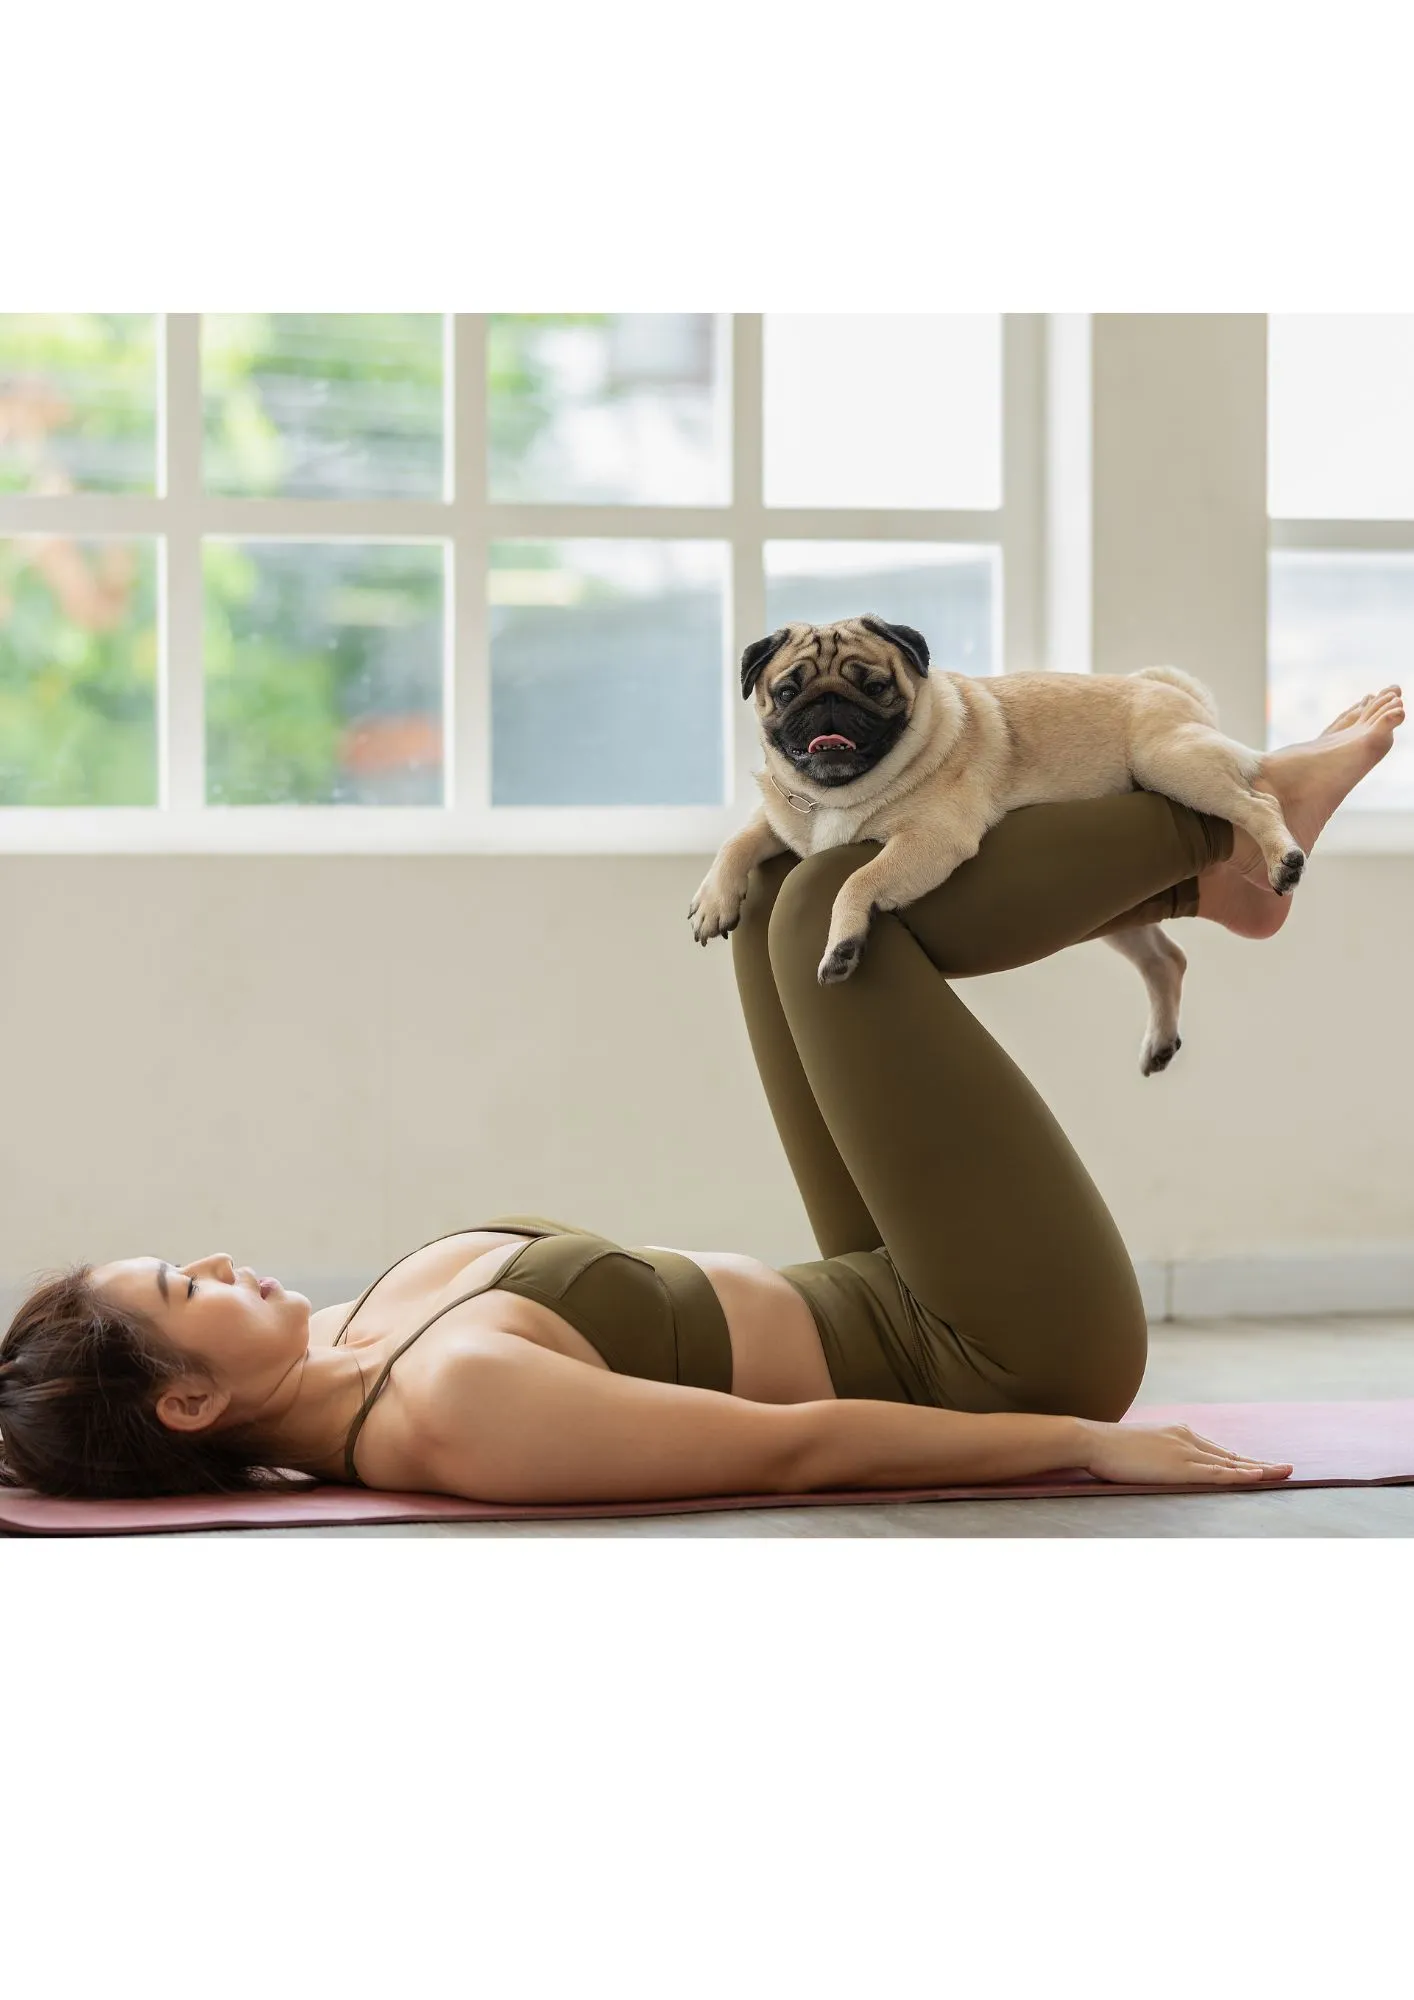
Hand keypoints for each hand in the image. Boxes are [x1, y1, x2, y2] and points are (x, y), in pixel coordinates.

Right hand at [1083, 1420, 1292, 1486]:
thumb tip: (1160, 1464)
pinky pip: (1217, 1472)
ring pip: (1231, 1463)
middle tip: (1287, 1469)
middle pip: (1231, 1455)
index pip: (1217, 1451)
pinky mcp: (1179, 1467)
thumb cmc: (1109, 1448)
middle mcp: (1187, 1439)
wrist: (1093, 1440)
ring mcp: (1185, 1452)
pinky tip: (1259, 1476)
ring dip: (1261, 1469)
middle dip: (1260, 1464)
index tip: (1260, 1466)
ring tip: (1285, 1473)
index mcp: (1178, 1434)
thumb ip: (1157, 1454)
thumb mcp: (1140, 1448)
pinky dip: (1241, 1474)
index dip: (1241, 1460)